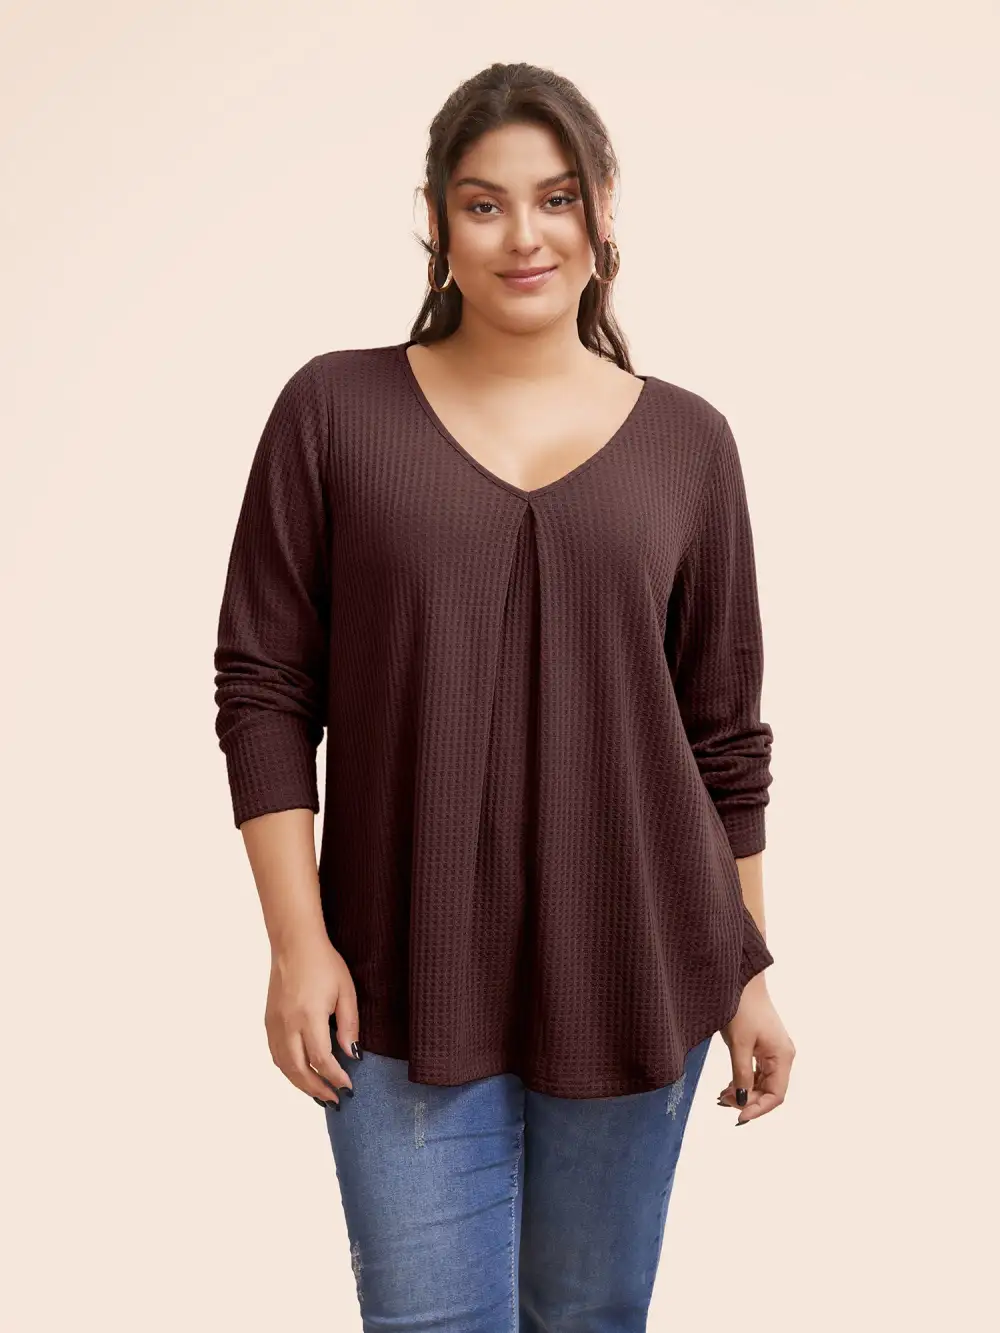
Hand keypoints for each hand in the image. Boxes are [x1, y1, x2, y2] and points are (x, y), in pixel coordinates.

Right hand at [264, 933, 360, 1108]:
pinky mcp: (268, 1020)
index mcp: (308, 1016)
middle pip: (299, 1069)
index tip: (349, 1087)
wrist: (294, 943)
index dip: (336, 1078)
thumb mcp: (346, 991)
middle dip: (317, 1089)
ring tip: (319, 1094)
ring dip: (301, 1084)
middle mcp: (287, 1023)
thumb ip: (349, 1025)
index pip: (321, 1060)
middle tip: (334, 1101)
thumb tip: (352, 1054)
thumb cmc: (324, 963)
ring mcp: (274, 1023)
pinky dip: (288, 1070)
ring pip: (283, 1066)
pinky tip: (301, 1074)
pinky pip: (275, 1054)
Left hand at [716, 974, 794, 1124]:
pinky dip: (744, 1080)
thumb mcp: (739, 1044)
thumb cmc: (742, 1007)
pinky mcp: (764, 1045)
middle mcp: (782, 1055)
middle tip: (723, 1101)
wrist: (740, 979)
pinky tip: (729, 1085)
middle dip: (748, 1100)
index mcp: (782, 1056)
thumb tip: (743, 1100)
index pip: (776, 1095)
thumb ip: (742, 1074)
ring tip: (723, 1095)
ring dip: (745, 1092)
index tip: (738, 1116)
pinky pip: (757, 1071)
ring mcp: (773, 1050)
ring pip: (763, 1082)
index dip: (758, 1108)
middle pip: (769, 1090)